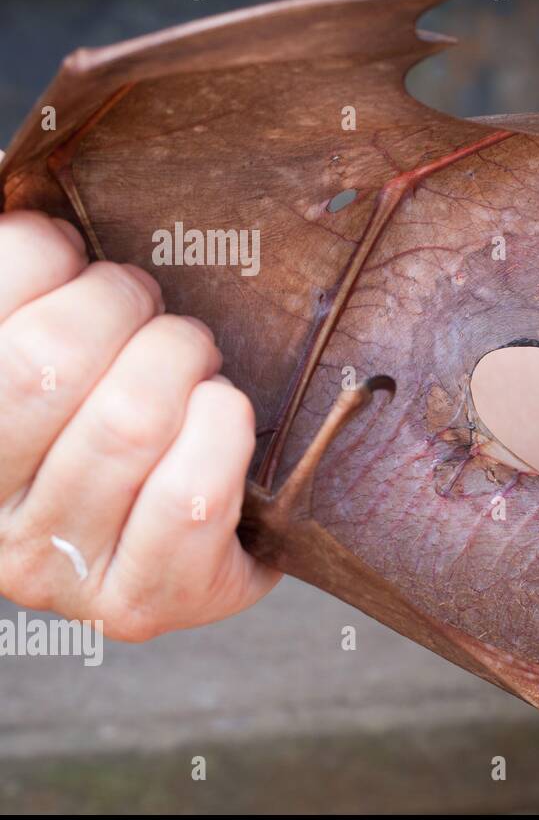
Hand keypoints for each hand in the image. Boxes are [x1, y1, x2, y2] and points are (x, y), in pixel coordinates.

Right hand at [0, 210, 279, 639]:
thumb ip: (36, 291)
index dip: (38, 256)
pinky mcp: (141, 604)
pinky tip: (221, 414)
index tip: (73, 255)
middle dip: (122, 307)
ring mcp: (55, 573)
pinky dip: (222, 431)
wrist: (186, 543)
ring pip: (128, 424)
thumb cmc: (109, 413)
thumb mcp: (61, 348)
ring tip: (193, 359)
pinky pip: (191, 495)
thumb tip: (37, 216)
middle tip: (153, 309)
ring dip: (181, 362)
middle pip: (46, 367)